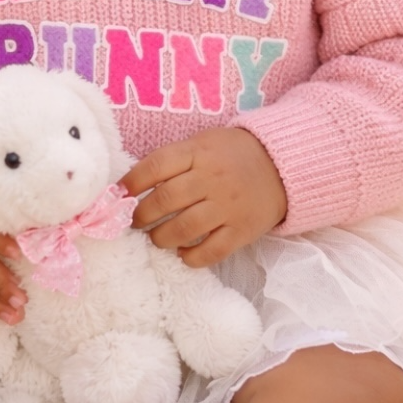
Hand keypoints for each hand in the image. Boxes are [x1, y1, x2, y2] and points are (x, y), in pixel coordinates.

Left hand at [119, 127, 287, 268]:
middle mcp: (212, 179)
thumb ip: (173, 160)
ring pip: (184, 228)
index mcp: (198, 153)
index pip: (156, 166)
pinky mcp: (241, 231)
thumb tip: (130, 185)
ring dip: (161, 238)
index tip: (120, 195)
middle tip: (134, 222)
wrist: (282, 166)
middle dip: (141, 216)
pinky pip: (211, 251)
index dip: (131, 182)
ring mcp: (228, 206)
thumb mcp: (202, 144)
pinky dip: (191, 257)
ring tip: (156, 238)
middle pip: (166, 200)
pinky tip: (183, 254)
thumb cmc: (231, 155)